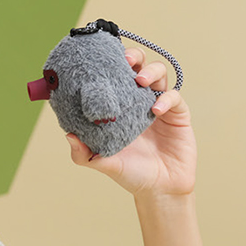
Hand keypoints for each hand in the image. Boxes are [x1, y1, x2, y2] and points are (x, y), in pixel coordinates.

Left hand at [66, 48, 196, 198]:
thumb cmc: (130, 173)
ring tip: (140, 80)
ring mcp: (159, 105)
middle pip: (138, 65)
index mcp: (119, 106)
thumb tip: (68, 135)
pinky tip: (155, 109)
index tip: (98, 57)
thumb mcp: (102, 162)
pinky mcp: (178, 114)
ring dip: (150, 71)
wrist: (159, 189)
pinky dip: (166, 98)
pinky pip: (174, 97)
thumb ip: (83, 153)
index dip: (109, 63)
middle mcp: (138, 101)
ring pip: (159, 74)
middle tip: (124, 59)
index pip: (114, 75)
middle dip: (133, 56)